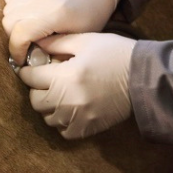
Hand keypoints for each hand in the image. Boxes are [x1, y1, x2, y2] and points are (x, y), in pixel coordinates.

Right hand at [2, 0, 119, 64]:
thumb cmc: (94, 8)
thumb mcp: (81, 34)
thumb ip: (56, 49)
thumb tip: (36, 62)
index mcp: (55, 13)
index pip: (20, 34)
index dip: (16, 50)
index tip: (21, 59)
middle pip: (9, 22)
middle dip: (14, 37)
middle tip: (27, 44)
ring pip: (8, 8)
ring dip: (13, 21)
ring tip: (27, 28)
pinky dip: (14, 5)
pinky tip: (27, 12)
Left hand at [19, 33, 135, 139]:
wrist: (143, 76)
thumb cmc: (116, 53)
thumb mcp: (87, 41)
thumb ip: (58, 43)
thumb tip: (36, 45)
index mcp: (65, 76)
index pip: (31, 77)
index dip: (29, 71)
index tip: (33, 68)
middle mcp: (67, 100)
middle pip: (35, 101)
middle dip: (38, 89)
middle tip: (48, 80)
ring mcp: (77, 117)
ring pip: (47, 117)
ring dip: (50, 106)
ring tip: (61, 94)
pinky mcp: (88, 128)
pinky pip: (63, 131)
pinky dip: (63, 121)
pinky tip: (71, 109)